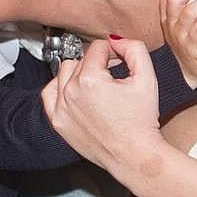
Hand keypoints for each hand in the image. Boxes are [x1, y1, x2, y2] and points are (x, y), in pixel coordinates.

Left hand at [42, 36, 161, 172]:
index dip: (113, 52)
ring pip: (64, 72)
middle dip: (98, 63)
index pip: (97, 48)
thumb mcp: (147, 77)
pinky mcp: (57, 121)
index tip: (121, 62)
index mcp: (90, 79)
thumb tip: (115, 40)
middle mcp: (70, 92)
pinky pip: (49, 93)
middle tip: (113, 77)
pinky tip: (75, 92)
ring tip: (97, 85)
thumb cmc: (142, 121)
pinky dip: (60, 89)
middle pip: (80, 59)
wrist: (134, 155)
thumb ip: (134, 49)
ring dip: (79, 73)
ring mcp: (61, 108)